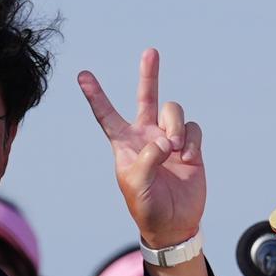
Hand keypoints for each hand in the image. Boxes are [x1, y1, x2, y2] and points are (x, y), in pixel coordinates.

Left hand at [79, 49, 205, 247]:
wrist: (175, 223)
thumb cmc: (147, 207)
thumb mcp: (137, 185)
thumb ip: (147, 159)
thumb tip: (166, 140)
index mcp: (125, 143)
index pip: (106, 115)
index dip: (95, 95)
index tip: (82, 75)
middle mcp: (147, 136)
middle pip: (147, 97)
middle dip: (149, 74)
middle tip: (151, 52)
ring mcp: (170, 139)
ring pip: (174, 112)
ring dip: (175, 127)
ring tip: (175, 149)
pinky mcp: (191, 146)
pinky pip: (193, 129)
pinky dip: (191, 141)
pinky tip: (188, 158)